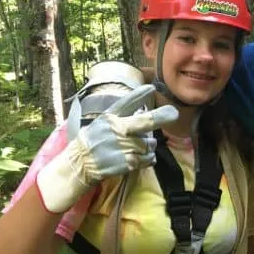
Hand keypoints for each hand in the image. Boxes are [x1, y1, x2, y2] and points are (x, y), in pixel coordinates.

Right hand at [36, 84, 178, 212]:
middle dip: (162, 116)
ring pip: (149, 143)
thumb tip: (143, 112)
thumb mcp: (102, 123)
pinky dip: (149, 159)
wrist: (79, 165)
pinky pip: (148, 158)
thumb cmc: (93, 142)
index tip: (152, 88)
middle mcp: (116, 129)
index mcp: (110, 117)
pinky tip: (142, 158)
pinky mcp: (126, 162)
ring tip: (137, 148)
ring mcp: (122, 146)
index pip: (126, 103)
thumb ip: (120, 117)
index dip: (140, 95)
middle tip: (174, 113)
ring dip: (149, 146)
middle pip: (145, 122)